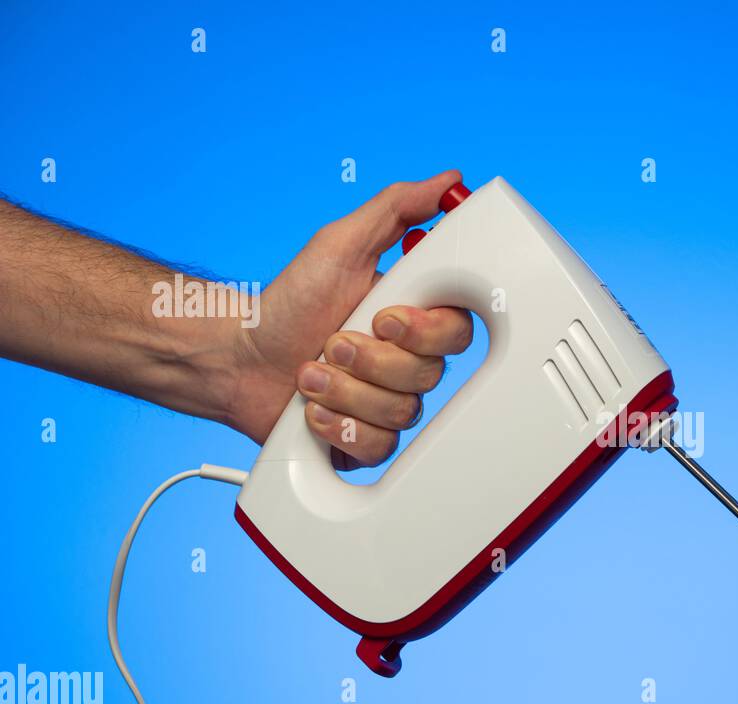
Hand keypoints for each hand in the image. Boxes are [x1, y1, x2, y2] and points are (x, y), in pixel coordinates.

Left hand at [227, 170, 472, 468]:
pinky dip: (338, 426)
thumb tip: (446, 182)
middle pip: (430, 374)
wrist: (239, 360)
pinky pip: (380, 445)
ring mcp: (391, 402)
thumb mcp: (341, 244)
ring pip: (402, 411)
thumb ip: (397, 208)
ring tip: (311, 373)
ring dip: (344, 391)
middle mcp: (408, 362)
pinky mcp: (370, 439)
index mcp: (414, 317)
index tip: (382, 317)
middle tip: (332, 342)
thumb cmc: (288, 302)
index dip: (422, 331)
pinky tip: (314, 410)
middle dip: (369, 359)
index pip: (457, 331)